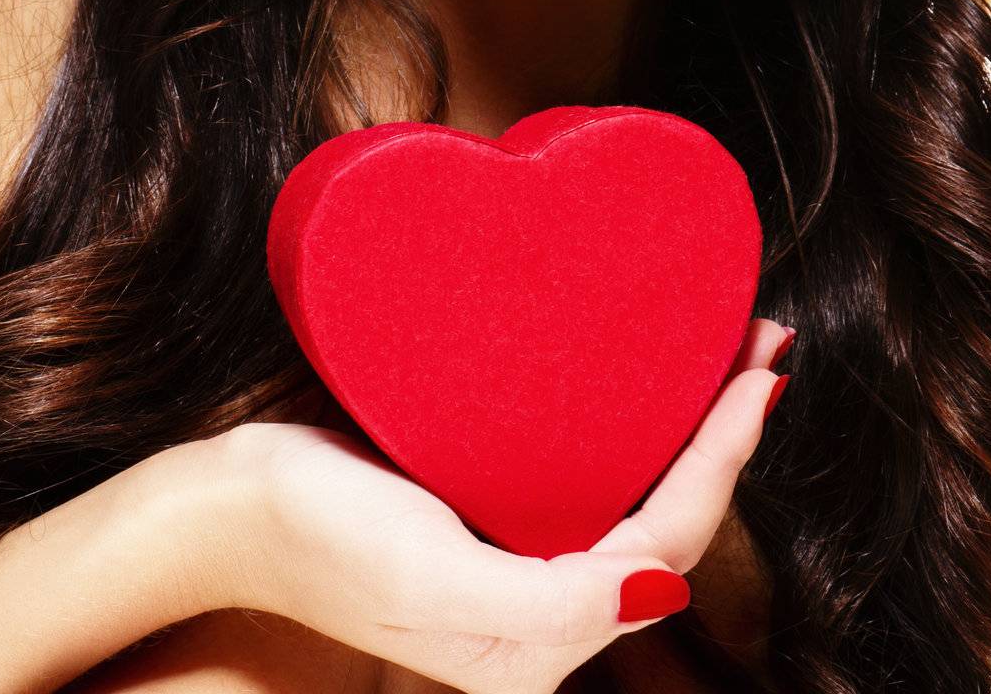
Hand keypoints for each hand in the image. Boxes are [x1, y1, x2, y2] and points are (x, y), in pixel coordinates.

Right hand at [210, 318, 789, 693]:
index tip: (762, 376)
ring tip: (723, 347)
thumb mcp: (435, 586)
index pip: (667, 544)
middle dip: (722, 434)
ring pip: (632, 489)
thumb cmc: (322, 542)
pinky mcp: (488, 513)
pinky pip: (583, 471)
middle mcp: (543, 612)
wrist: (228, 508)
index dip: (724, 460)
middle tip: (760, 344)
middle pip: (667, 519)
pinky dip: (629, 423)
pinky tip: (639, 375)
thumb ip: (551, 605)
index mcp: (540, 645)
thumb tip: (662, 584)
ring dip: (686, 421)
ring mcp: (516, 559)